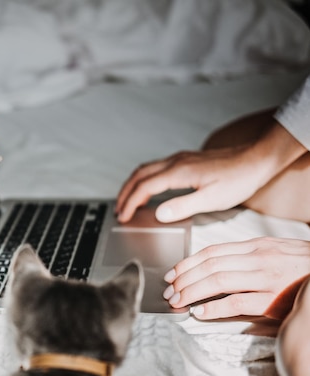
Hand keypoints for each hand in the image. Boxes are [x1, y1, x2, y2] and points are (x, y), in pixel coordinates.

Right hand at [116, 121, 306, 222]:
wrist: (257, 159)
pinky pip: (155, 168)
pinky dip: (144, 180)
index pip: (144, 188)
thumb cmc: (239, 179)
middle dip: (125, 193)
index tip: (123, 216)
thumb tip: (158, 214)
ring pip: (145, 170)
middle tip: (118, 210)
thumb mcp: (212, 199)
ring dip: (132, 185)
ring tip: (127, 201)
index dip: (130, 203)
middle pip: (139, 176)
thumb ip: (182, 207)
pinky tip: (148, 189)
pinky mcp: (186, 160)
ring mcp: (179, 159)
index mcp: (178, 172)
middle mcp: (175, 163)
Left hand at [162, 237, 309, 319]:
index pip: (212, 251)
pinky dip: (215, 308)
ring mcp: (267, 278)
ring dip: (192, 292)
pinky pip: (237, 302)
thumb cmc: (302, 267)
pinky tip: (200, 313)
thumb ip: (248, 256)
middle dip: (184, 279)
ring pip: (218, 281)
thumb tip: (215, 265)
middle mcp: (258, 258)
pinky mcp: (274, 299)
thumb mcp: (275, 251)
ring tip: (178, 302)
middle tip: (169, 292)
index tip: (171, 274)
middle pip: (210, 265)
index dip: (187, 263)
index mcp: (256, 246)